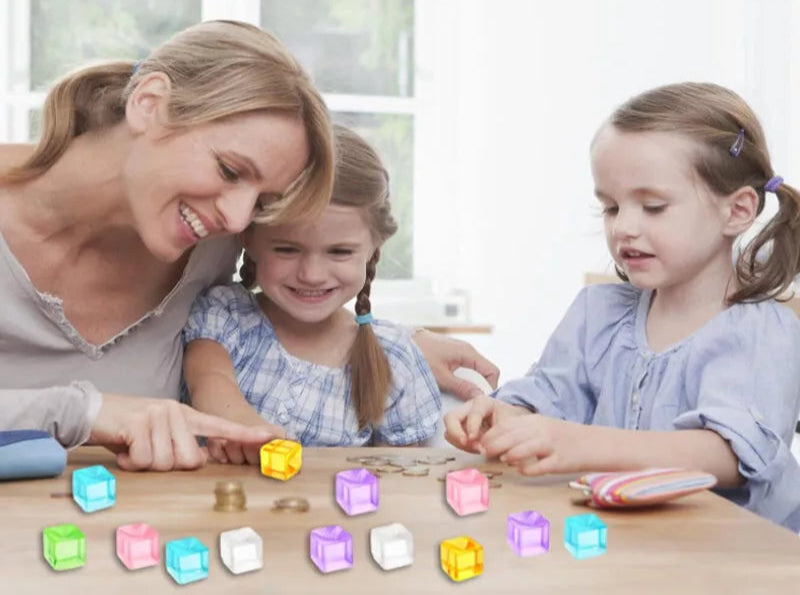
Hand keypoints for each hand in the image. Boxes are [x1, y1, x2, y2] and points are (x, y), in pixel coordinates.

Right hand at [89, 394, 276, 470]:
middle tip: (147, 453)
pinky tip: (123, 448)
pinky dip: (130, 462)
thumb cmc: (126, 429)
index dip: (244, 434)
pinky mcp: (139, 422)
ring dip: (144, 464)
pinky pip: (144, 460)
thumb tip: (198, 461)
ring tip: (133, 448)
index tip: (269, 436)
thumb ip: (180, 445)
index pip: (220, 426)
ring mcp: (159, 415)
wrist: (90, 411)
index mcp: (185, 415)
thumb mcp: (158, 434)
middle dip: (166, 466)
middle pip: (189, 460)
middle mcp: (176, 411)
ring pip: (165, 463)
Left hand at [413, 330, 499, 399]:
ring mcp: (460, 352)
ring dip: (470, 383)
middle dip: (479, 387)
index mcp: (468, 353)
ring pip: (474, 371)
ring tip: (459, 394)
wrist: (403, 343)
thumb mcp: (441, 377)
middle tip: (469, 400)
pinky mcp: (452, 354)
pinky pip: (464, 368)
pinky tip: (452, 386)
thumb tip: (479, 397)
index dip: (490, 387)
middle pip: (484, 372)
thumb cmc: (420, 356)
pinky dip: (462, 378)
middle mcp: (467, 350)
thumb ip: (462, 387)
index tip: (481, 400)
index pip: (492, 371)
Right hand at [443, 394, 524, 451]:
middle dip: (455, 432)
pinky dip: (460, 445)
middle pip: (450, 417)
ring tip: (475, 448)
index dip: (472, 426)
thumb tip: (483, 449)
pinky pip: (452, 439)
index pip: (472, 412)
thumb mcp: (509, 426)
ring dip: (458, 441)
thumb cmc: (511, 423)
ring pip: (448, 430)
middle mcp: (468, 408)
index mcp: (483, 403)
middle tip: (465, 443)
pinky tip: (474, 448)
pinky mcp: (459, 430)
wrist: (512, 426)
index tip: (474, 439)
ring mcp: (462, 419)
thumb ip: (497, 436)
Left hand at [479, 414, 587, 475]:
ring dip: (511, 454)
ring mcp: (552, 446)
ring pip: (527, 448)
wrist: (593, 443)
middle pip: (514, 436)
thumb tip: (493, 442)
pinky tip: (522, 471)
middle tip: (484, 453)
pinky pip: (542, 466)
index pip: (507, 425)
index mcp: (535, 421)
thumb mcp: (540, 427)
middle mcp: (542, 431)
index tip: (480, 443)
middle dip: (495, 444)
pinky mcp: (561, 461)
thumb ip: (520, 432)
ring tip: (502, 460)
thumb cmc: (561, 437)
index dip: (491, 434)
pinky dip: (530, 468)